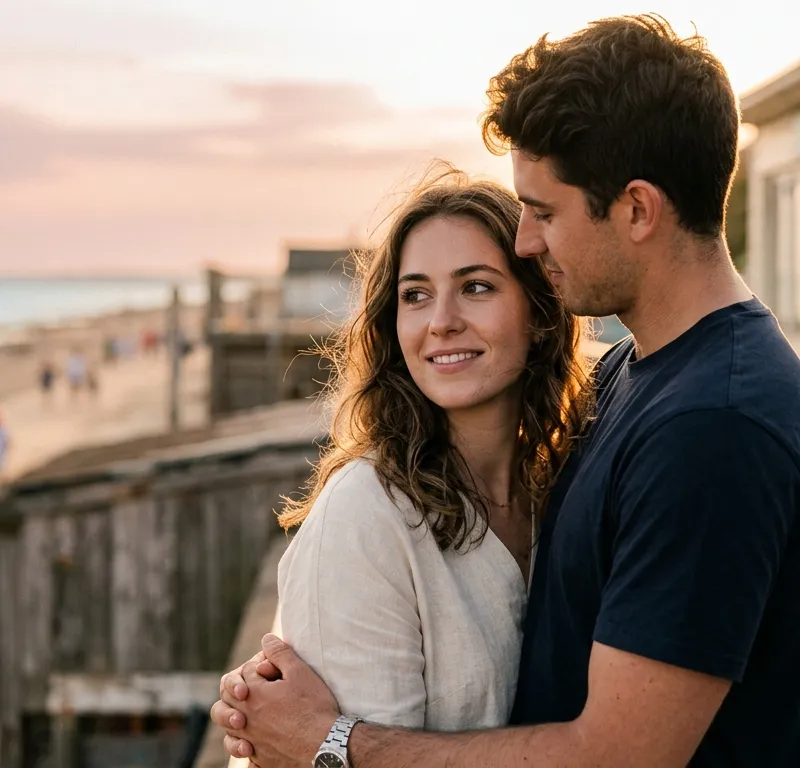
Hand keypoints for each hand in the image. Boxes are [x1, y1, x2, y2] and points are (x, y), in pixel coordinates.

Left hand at [219, 634, 340, 764]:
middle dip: (236, 689)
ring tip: (244, 718)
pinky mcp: (260, 759)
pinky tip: (253, 744)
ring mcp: (252, 741)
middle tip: (251, 688)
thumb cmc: (313, 706)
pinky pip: (243, 754)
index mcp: (253, 695)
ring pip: (228, 730)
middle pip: (226, 700)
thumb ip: (280, 653)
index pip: (245, 673)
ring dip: (233, 720)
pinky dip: (244, 747)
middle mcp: (246, 719)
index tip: (274, 667)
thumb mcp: (300, 672)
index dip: (259, 665)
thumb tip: (266, 638)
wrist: (325, 745)